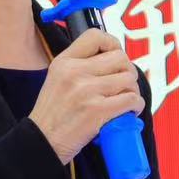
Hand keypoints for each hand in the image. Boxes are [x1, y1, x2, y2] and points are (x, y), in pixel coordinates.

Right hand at [28, 27, 144, 164]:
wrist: (42, 143)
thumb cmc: (53, 115)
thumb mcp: (56, 80)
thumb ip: (78, 66)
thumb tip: (112, 60)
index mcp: (64, 62)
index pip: (95, 36)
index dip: (112, 44)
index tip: (115, 58)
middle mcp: (75, 72)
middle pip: (120, 58)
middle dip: (127, 72)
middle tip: (122, 86)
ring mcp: (87, 91)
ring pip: (129, 79)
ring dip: (132, 91)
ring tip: (124, 101)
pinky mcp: (97, 110)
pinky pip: (132, 100)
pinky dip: (136, 106)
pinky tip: (129, 112)